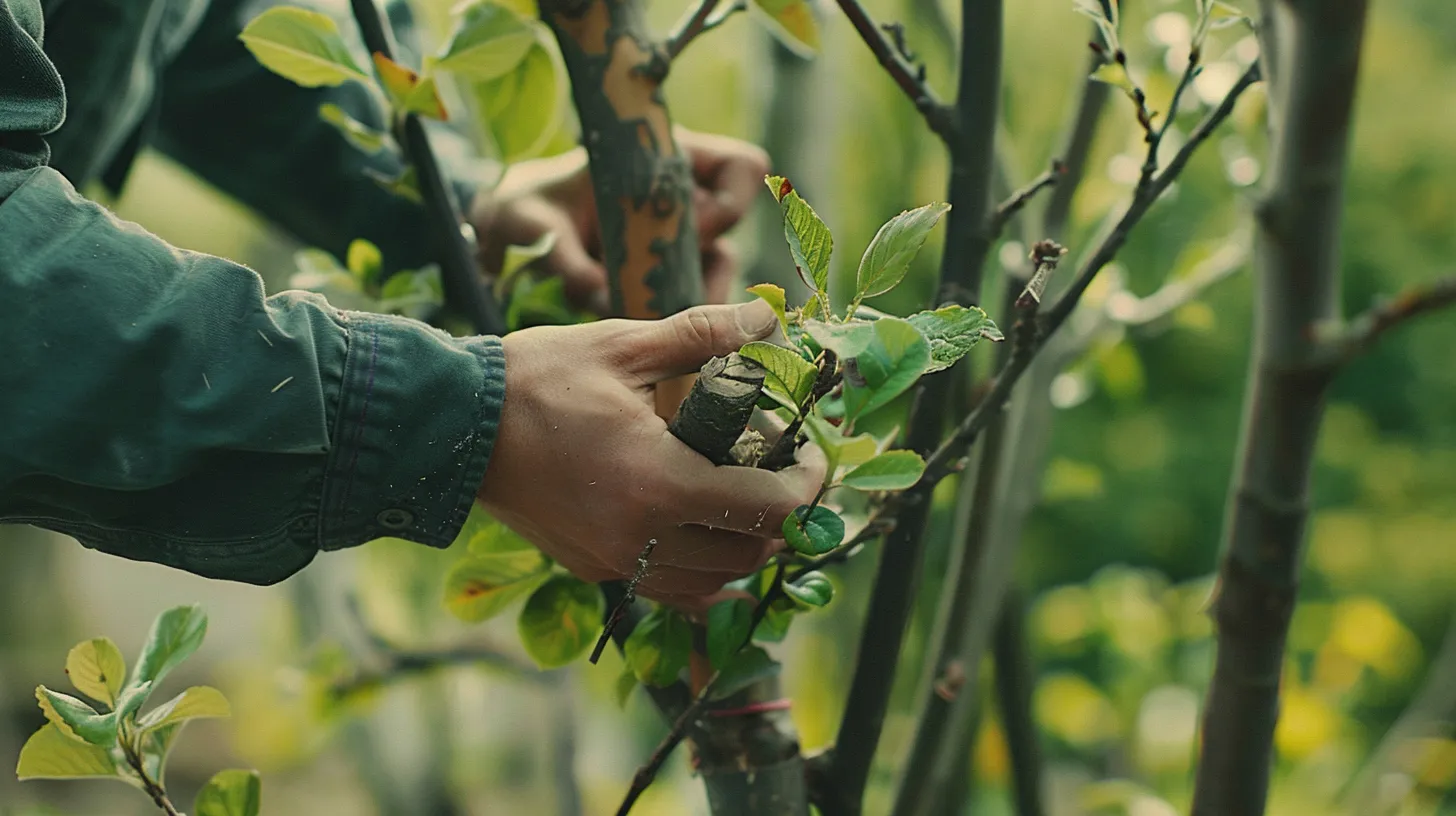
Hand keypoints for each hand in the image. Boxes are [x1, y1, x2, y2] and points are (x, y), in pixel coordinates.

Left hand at [473, 127, 770, 310]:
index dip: (728, 203)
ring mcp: (677, 236)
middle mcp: (682, 196)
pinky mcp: (663, 273)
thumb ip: (563, 255)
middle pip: (732, 231)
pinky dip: (669, 317)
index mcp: (665, 158)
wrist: (511, 235)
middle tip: (663, 296)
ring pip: (715, 271)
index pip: (742, 166)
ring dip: (685, 298)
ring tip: (642, 320)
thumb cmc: (527, 210)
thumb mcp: (537, 224)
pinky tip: (635, 329)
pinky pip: (687, 296)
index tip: (689, 232)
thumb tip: (594, 290)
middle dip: (705, 269)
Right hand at [478, 300, 824, 609]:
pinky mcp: (594, 568)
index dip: (808, 484)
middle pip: (751, 551)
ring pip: (715, 581)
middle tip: (780, 465)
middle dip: (781, 512)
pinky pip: (672, 590)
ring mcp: (616, 561)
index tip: (812, 454)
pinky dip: (704, 573)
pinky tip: (706, 533)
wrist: (452, 426)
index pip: (769, 509)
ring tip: (742, 491)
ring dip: (744, 543)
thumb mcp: (624, 345)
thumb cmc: (536, 379)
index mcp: (658, 480)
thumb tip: (767, 316)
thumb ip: (704, 334)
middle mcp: (642, 536)